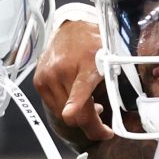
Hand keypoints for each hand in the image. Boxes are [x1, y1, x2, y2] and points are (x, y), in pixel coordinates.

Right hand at [34, 20, 113, 147]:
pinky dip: (67, 109)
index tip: (70, 113)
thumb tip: (118, 114)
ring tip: (90, 105)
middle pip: (74, 113)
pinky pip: (54, 108)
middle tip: (104, 128)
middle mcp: (63, 70)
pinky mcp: (39, 82)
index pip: (80, 88)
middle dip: (91, 126)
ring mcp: (48, 77)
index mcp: (87, 63)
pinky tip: (75, 100)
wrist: (70, 30)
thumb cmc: (92, 45)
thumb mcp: (109, 62)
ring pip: (63, 114)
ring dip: (78, 117)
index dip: (75, 104)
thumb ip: (111, 85)